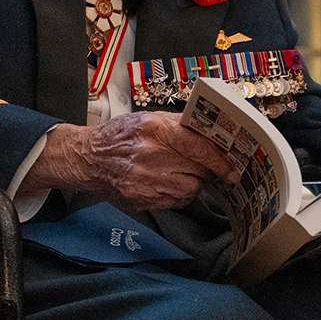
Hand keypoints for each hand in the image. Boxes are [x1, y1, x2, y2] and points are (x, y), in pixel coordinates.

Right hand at [24, 113, 238, 209]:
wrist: (88, 158)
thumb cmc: (122, 135)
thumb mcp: (149, 119)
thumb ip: (180, 125)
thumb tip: (212, 136)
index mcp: (155, 129)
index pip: (198, 147)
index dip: (219, 159)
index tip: (232, 169)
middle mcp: (151, 154)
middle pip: (197, 170)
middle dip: (204, 170)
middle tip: (203, 166)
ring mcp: (146, 179)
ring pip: (190, 188)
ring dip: (191, 182)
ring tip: (178, 172)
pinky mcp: (142, 198)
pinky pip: (175, 200)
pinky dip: (177, 193)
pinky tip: (166, 182)